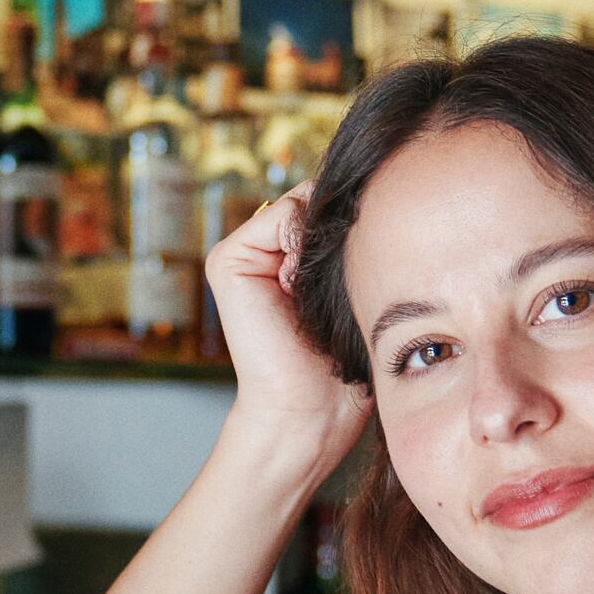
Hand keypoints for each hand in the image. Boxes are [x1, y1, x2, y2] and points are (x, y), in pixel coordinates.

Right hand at [206, 186, 369, 454]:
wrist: (310, 404)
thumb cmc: (342, 357)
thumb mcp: (354, 287)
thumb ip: (347, 240)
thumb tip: (367, 188)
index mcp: (292, 255)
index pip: (332, 207)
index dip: (355, 227)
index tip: (358, 272)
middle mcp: (264, 249)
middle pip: (319, 201)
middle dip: (338, 234)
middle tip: (332, 288)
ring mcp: (241, 251)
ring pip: (304, 204)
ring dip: (320, 245)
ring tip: (312, 294)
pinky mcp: (226, 260)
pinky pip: (283, 215)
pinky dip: (301, 246)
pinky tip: (294, 288)